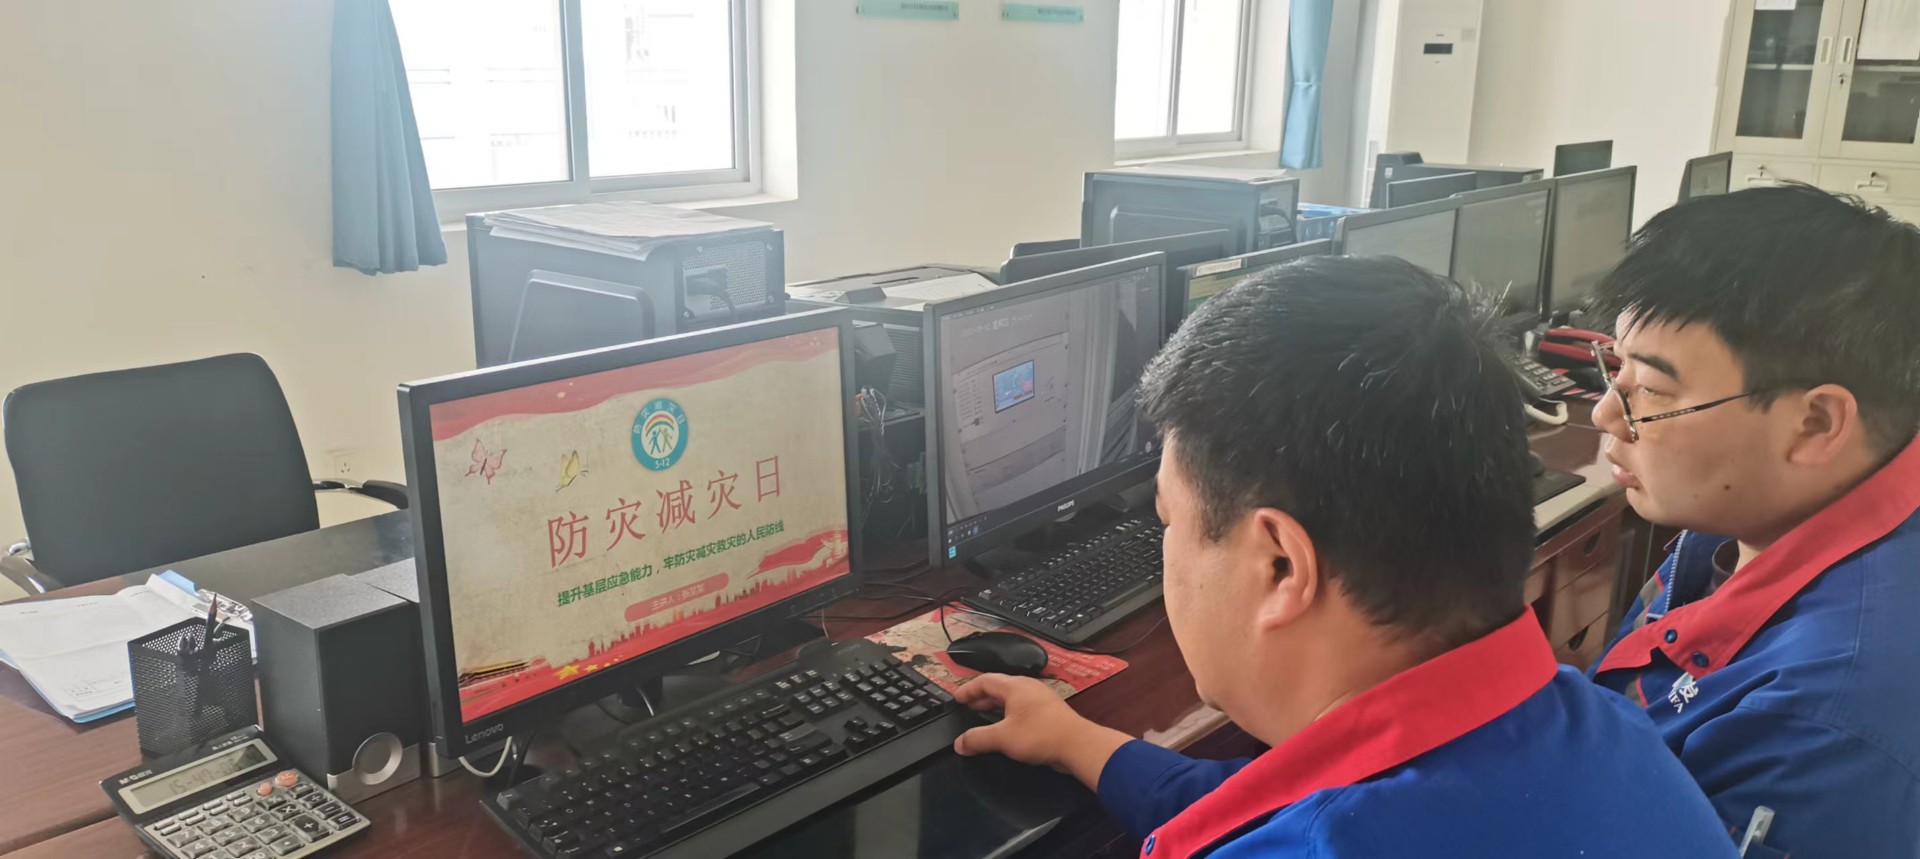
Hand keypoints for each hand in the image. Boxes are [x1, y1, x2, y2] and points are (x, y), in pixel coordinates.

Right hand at [953, 674, 1133, 789]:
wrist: (1077, 745)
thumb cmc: (1042, 735)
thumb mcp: (1002, 738)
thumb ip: (977, 739)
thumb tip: (959, 743)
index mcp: (1015, 686)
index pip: (984, 680)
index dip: (968, 689)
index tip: (957, 698)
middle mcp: (1027, 688)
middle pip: (998, 687)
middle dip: (980, 698)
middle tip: (967, 708)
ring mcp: (1039, 699)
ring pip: (1011, 698)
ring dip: (995, 707)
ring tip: (983, 719)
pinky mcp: (1048, 713)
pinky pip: (1022, 708)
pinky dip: (1009, 715)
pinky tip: (1006, 729)